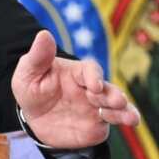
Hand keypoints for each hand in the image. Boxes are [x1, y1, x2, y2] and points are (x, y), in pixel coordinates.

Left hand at [12, 30, 139, 148]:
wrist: (32, 118)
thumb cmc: (31, 89)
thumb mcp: (28, 72)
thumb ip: (38, 56)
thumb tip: (44, 34)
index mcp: (75, 72)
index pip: (90, 70)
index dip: (94, 76)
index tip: (94, 85)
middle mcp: (90, 88)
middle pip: (108, 89)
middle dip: (114, 95)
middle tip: (116, 101)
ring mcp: (96, 107)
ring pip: (116, 106)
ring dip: (125, 110)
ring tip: (131, 117)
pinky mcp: (97, 125)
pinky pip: (112, 122)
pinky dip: (122, 120)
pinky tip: (129, 121)